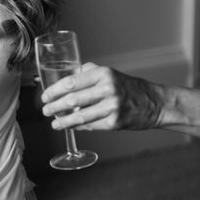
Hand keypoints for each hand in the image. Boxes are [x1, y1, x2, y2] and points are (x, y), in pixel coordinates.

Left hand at [40, 62, 166, 131]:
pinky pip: (90, 126)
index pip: (71, 82)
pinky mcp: (114, 123)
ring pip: (79, 116)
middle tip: (45, 110)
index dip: (54, 90)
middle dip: (54, 106)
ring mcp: (111, 107)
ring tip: (54, 123)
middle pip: (72, 99)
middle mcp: (107, 89)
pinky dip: (78, 126)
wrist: (154, 103)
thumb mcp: (111, 74)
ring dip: (63, 121)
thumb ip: (88, 73)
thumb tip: (65, 79)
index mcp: (104, 74)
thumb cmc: (130, 88)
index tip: (45, 96)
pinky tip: (71, 126)